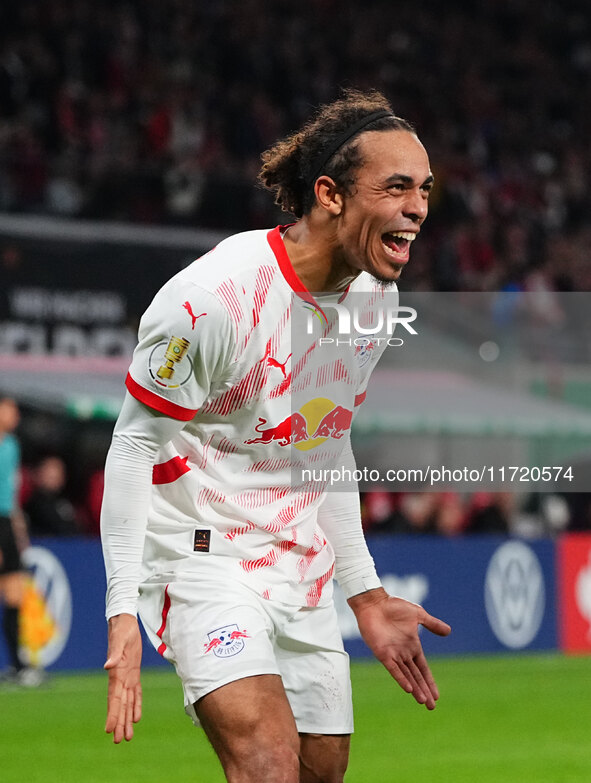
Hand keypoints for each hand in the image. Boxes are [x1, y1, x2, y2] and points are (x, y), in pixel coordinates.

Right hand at [104, 613, 142, 742]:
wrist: (124, 621)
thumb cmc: (121, 629)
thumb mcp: (119, 638)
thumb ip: (114, 653)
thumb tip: (108, 666)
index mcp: (116, 673)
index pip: (114, 698)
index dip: (113, 714)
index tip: (109, 730)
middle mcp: (120, 678)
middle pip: (120, 705)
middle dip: (120, 722)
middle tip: (119, 741)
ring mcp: (127, 676)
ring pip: (127, 702)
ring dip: (127, 718)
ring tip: (127, 736)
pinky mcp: (133, 672)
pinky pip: (135, 692)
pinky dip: (136, 705)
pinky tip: (136, 718)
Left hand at [349, 588, 450, 709]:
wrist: (374, 602)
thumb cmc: (394, 606)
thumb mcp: (418, 615)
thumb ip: (432, 624)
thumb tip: (449, 631)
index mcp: (412, 646)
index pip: (423, 669)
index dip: (430, 681)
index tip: (437, 696)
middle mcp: (403, 653)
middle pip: (416, 677)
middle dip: (424, 691)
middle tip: (431, 707)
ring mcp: (393, 654)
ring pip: (406, 676)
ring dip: (415, 689)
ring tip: (423, 701)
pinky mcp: (382, 653)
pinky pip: (393, 669)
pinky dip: (401, 678)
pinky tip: (408, 688)